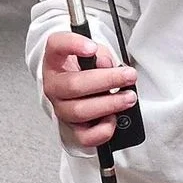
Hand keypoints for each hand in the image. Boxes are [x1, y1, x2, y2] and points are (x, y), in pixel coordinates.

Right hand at [40, 30, 135, 151]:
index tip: (92, 47)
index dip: (73, 45)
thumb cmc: (86, 70)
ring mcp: (61, 109)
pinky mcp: (72, 130)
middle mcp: (54, 86)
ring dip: (109, 104)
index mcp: (55, 61)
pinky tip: (113, 118)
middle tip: (129, 76)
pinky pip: (85, 137)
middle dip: (107, 80)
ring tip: (128, 97)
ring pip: (80, 111)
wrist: (81, 92)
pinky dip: (102, 130)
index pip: (55, 46)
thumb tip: (106, 65)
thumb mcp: (95, 54)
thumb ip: (101, 56)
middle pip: (74, 85)